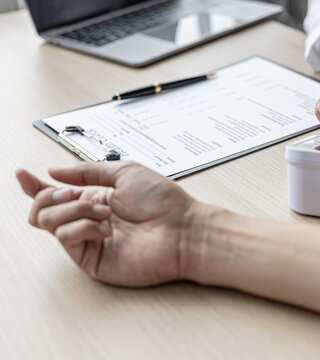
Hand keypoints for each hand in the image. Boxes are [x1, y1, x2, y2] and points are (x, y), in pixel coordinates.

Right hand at [16, 162, 213, 286]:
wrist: (183, 229)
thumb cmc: (164, 201)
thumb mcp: (124, 172)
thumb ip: (87, 172)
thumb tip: (55, 171)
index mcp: (95, 197)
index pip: (55, 193)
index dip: (34, 185)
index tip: (23, 175)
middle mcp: (88, 218)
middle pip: (43, 209)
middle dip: (51, 195)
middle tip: (73, 193)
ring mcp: (89, 239)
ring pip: (50, 222)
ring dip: (74, 209)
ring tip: (105, 212)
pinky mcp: (92, 258)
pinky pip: (67, 238)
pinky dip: (83, 226)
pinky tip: (105, 228)